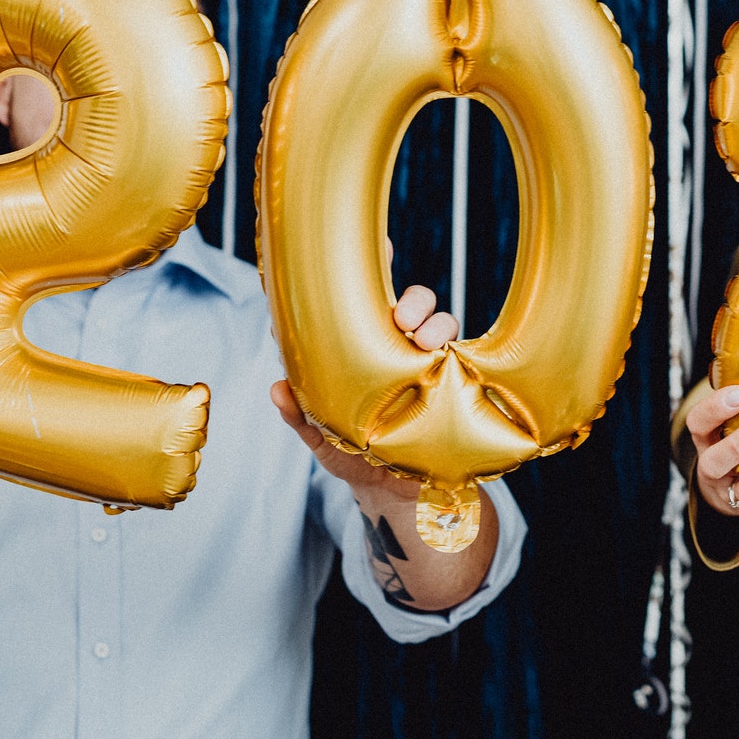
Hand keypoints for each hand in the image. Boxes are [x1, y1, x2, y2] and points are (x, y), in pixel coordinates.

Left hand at [268, 283, 457, 498]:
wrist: (395, 493)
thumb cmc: (352, 454)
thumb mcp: (321, 436)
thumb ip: (300, 415)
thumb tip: (277, 389)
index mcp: (364, 345)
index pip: (368, 299)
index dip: (375, 267)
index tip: (382, 245)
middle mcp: (399, 345)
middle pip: (412, 303)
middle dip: (414, 300)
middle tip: (403, 318)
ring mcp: (427, 361)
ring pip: (441, 322)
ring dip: (436, 323)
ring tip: (425, 341)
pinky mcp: (452, 380)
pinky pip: (460, 353)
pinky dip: (454, 349)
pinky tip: (447, 358)